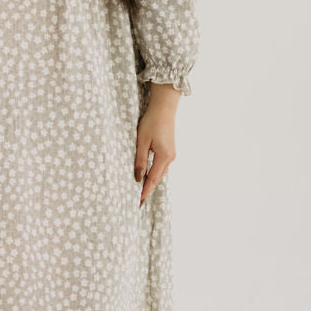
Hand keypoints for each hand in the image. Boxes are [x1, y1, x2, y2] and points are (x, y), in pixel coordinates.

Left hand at [134, 91, 178, 205]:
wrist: (164, 108)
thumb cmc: (152, 122)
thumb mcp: (142, 141)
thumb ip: (140, 160)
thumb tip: (138, 178)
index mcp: (164, 157)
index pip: (153, 179)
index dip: (145, 191)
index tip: (139, 202)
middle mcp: (170, 158)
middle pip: (158, 178)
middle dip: (148, 189)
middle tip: (138, 201)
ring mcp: (171, 154)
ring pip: (160, 172)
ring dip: (151, 181)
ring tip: (141, 191)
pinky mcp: (170, 150)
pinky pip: (161, 166)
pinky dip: (154, 173)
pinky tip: (148, 175)